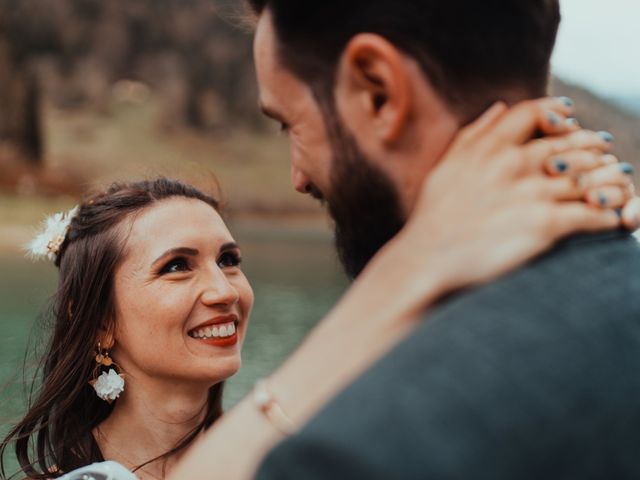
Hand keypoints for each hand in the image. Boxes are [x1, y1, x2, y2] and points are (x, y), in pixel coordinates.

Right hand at [398, 97, 638, 301]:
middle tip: (604, 155)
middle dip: (593, 148)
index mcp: (488, 148)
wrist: (426, 260)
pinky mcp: (544, 225)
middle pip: (570, 143)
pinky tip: (612, 219)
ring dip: (608, 180)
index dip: (558, 112)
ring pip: (588, 176)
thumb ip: (473, 135)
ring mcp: (530, 194)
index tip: (569, 120)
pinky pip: (590, 213)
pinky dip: (607, 215)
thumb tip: (498, 107)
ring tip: (617, 186)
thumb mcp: (445, 167)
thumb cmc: (432, 218)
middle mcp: (512, 164)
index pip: (533, 113)